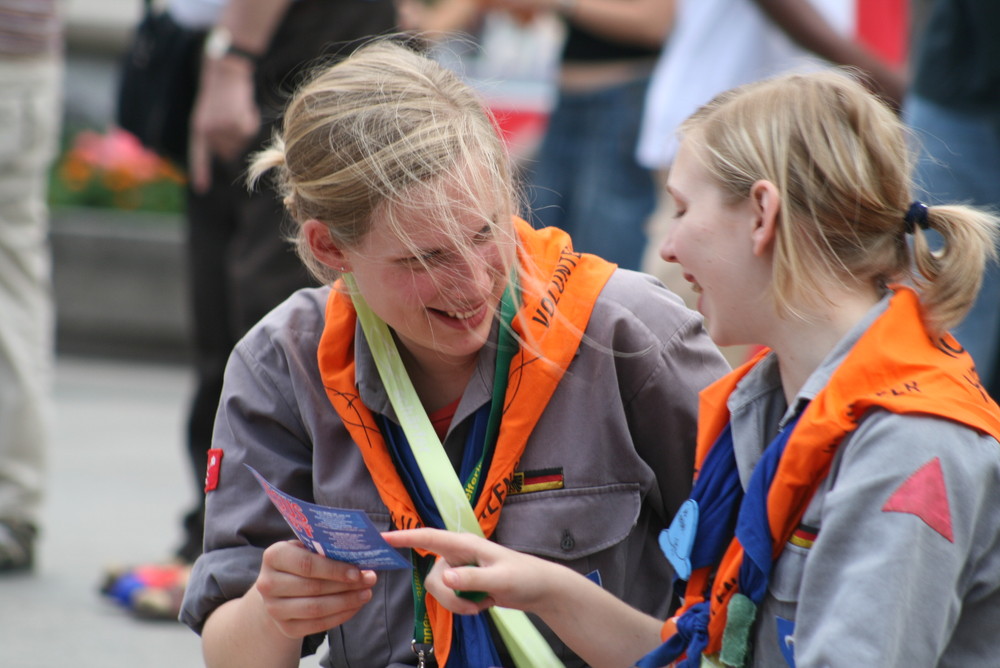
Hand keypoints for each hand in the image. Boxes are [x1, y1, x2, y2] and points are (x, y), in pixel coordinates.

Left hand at [188, 56, 260, 192]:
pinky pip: (248, 133)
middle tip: (231, 119)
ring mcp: (224, 129)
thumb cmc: (219, 93)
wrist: (226, 72)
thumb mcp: (211, 115)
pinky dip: (250, 122)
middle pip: (227, 152)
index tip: (201, 188)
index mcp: (199, 129)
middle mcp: (210, 132)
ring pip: (240, 143)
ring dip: (242, 131)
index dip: (200, 171)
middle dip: (232, 142)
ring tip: (236, 111)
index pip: (199, 155)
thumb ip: (216, 136)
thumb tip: (229, 155)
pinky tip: (243, 108)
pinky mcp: (238, 124)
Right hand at [253, 540, 377, 637]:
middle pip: (313, 587)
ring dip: (347, 601)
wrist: (279, 589)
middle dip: (346, 585)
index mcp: (274, 556)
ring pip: (316, 608)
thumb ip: (329, 545)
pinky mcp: (286, 628)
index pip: (306, 564)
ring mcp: (274, 609)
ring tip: (367, 593)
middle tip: (370, 579)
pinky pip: (318, 625)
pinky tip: (355, 606)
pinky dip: (341, 616)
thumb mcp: (308, 547)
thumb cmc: (300, 561)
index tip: (358, 571)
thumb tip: (371, 543)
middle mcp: (268, 583)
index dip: (334, 569)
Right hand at [383, 529, 557, 615]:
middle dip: (448, 597)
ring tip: (482, 604)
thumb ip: (472, 578)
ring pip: (439, 591)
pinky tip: (483, 603)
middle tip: (474, 605)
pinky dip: (463, 606)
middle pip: (432, 577)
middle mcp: (457, 554)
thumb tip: (445, 578)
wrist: (540, 589)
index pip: (428, 537)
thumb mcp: (500, 578)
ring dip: (457, 604)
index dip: (403, 537)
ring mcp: (460, 570)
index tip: (381, 538)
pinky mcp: (464, 584)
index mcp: (464, 544)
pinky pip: (449, 598)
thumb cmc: (524, 576)